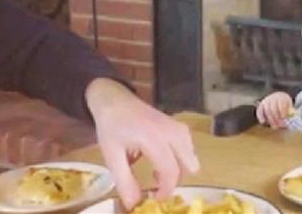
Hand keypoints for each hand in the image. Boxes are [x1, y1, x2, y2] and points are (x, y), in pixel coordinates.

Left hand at [85, 78, 199, 210]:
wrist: (113, 99)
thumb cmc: (111, 126)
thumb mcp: (112, 155)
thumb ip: (124, 181)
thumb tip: (134, 205)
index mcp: (153, 138)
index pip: (170, 171)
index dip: (165, 190)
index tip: (155, 200)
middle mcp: (171, 131)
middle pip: (189, 164)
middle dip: (175, 179)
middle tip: (156, 183)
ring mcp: (176, 125)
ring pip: (190, 155)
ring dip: (178, 167)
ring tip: (156, 169)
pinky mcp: (177, 124)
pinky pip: (188, 146)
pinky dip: (179, 156)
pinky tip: (161, 157)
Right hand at [256, 92, 293, 127]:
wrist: (278, 98)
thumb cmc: (285, 105)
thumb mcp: (290, 106)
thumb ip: (290, 112)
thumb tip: (291, 120)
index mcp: (282, 97)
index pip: (281, 103)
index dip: (282, 110)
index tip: (284, 117)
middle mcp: (273, 97)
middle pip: (273, 108)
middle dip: (277, 118)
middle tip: (281, 125)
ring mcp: (266, 101)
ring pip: (267, 110)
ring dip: (271, 120)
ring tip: (275, 127)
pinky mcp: (261, 105)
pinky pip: (259, 110)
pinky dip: (260, 116)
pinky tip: (263, 122)